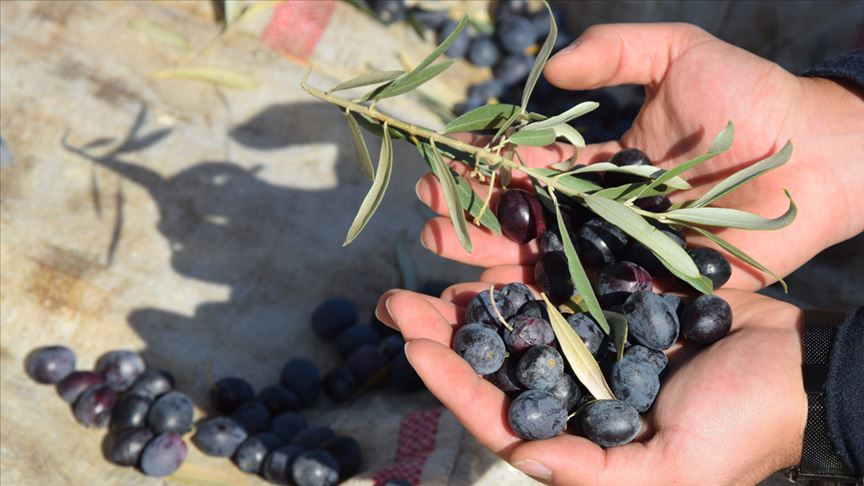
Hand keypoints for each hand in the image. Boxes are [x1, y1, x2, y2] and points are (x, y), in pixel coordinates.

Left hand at [376, 286, 806, 484]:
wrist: (799, 362)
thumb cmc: (747, 424)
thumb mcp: (680, 467)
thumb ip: (601, 475)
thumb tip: (528, 460)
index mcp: (577, 435)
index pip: (498, 414)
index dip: (451, 384)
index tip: (411, 349)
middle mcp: (571, 387)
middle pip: (490, 361)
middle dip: (439, 334)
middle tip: (392, 303)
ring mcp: (586, 340)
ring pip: (511, 315)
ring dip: (467, 292)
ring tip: (422, 261)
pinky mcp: (606, 299)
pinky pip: (551, 279)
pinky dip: (518, 262)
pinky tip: (484, 240)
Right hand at [415, 23, 863, 289]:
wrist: (819, 152)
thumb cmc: (754, 96)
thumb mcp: (681, 54)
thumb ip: (619, 52)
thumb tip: (552, 69)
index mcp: (607, 166)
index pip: (534, 171)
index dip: (489, 170)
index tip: (444, 166)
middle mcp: (607, 214)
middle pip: (530, 222)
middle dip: (476, 219)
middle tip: (427, 220)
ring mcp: (627, 253)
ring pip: (550, 260)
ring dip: (495, 258)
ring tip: (444, 250)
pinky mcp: (654, 285)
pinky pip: (595, 293)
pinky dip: (547, 297)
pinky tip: (501, 296)